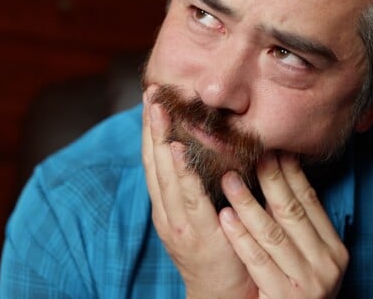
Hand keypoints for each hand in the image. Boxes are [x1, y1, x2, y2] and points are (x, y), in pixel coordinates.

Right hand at [141, 88, 256, 297]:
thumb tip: (211, 149)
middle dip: (151, 127)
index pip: (155, 160)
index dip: (152, 130)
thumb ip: (204, 184)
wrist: (221, 295)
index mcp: (168, 205)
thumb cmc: (221, 250)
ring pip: (165, 175)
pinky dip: (181, 173)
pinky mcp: (196, 233)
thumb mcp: (206, 213)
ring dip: (160, 141)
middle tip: (151, 94)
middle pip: (153, 162)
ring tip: (158, 111)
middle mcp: (167, 212)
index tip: (153, 99)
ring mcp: (178, 223)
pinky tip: (178, 150)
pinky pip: (188, 198)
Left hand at [219, 152, 348, 298]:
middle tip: (248, 152)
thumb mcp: (306, 257)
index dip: (290, 173)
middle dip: (269, 179)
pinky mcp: (285, 298)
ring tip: (228, 178)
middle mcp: (327, 265)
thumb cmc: (293, 291)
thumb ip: (299, 225)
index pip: (311, 202)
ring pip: (273, 233)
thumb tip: (280, 172)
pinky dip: (241, 237)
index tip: (271, 147)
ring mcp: (308, 283)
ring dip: (248, 203)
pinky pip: (259, 260)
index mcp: (334, 250)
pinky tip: (225, 217)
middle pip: (293, 212)